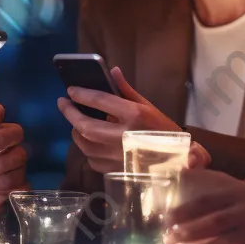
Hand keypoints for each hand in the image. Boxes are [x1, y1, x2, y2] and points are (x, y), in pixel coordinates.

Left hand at [57, 66, 180, 173]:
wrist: (181, 163)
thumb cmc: (165, 132)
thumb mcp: (149, 107)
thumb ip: (126, 91)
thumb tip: (112, 71)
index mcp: (134, 116)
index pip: (100, 100)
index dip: (82, 94)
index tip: (70, 90)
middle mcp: (124, 136)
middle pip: (86, 126)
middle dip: (70, 113)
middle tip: (63, 103)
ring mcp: (118, 157)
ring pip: (85, 145)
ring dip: (76, 131)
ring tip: (75, 122)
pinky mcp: (116, 171)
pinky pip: (92, 160)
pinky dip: (87, 149)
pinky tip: (89, 141)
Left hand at [165, 169, 244, 243]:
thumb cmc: (236, 193)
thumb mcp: (223, 182)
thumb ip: (201, 175)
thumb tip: (179, 170)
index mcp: (231, 191)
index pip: (206, 202)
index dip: (185, 210)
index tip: (166, 218)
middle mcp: (241, 208)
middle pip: (214, 222)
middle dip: (189, 231)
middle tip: (167, 237)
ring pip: (222, 239)